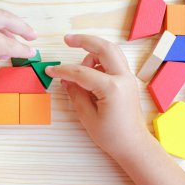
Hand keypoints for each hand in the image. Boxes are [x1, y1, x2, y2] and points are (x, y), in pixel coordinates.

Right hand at [46, 34, 147, 155]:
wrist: (133, 145)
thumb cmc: (111, 136)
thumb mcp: (87, 117)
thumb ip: (76, 94)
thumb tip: (66, 80)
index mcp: (112, 88)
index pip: (82, 72)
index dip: (63, 70)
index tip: (50, 70)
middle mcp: (123, 78)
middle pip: (104, 48)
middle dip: (84, 40)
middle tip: (67, 39)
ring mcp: (128, 78)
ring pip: (111, 52)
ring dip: (93, 53)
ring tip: (79, 70)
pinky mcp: (127, 80)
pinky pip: (113, 62)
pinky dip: (100, 61)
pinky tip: (89, 75)